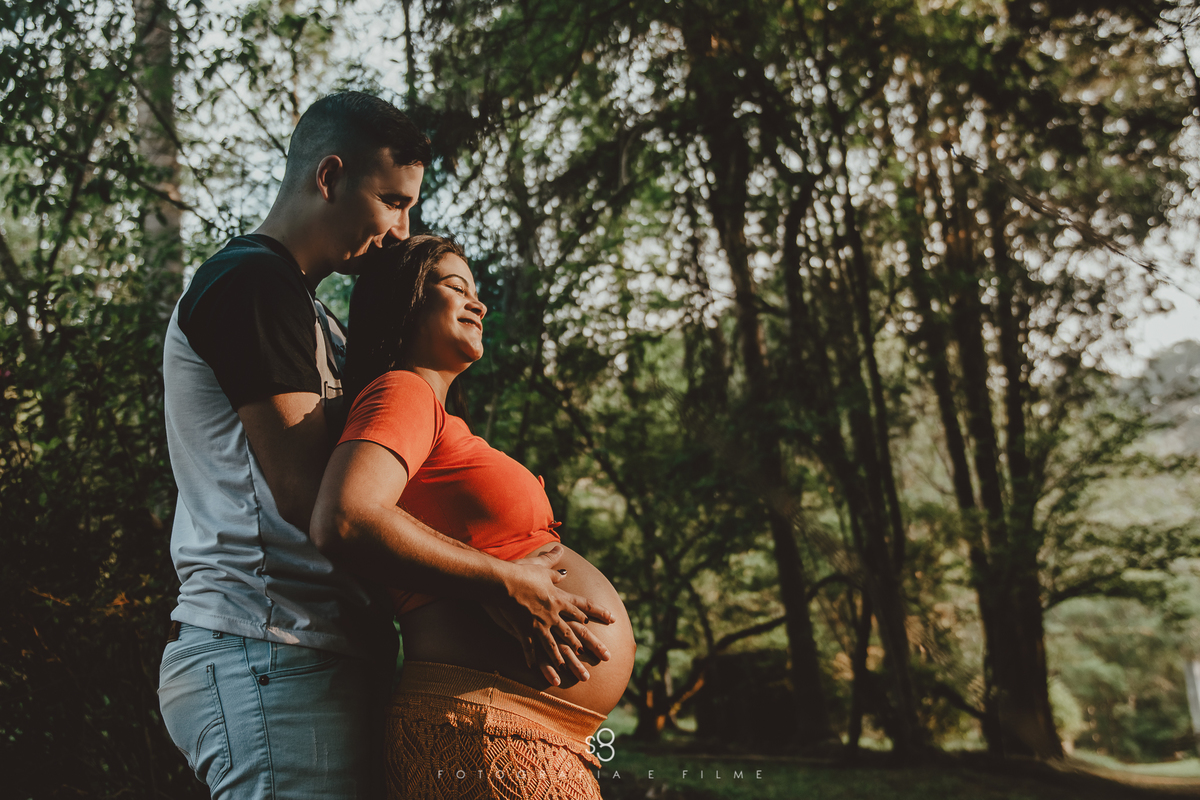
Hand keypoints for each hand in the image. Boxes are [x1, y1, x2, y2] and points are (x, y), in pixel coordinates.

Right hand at [489, 545, 612, 684]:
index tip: (612, 619)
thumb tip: (560, 549)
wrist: (502, 582)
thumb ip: (551, 562)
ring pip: (557, 646)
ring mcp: (539, 624)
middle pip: (575, 631)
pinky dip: (535, 660)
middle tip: (606, 656)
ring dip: (568, 661)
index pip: (583, 605)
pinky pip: (531, 649)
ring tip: (579, 673)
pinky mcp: (524, 631)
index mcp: (558, 597)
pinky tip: (538, 671)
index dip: (598, 612)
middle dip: (591, 645)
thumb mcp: (539, 565)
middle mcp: (553, 613)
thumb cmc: (521, 571)